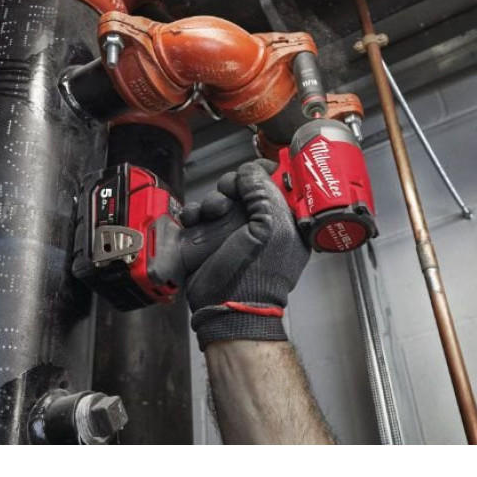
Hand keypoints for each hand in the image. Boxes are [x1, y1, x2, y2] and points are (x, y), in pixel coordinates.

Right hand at [179, 159, 309, 349]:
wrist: (225, 306)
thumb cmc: (256, 274)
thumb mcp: (271, 226)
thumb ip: (262, 192)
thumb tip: (251, 170)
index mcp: (283, 223)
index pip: (274, 186)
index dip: (260, 175)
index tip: (251, 172)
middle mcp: (257, 225)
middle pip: (241, 189)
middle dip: (231, 186)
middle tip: (228, 193)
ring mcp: (230, 233)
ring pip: (217, 199)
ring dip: (211, 200)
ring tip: (211, 212)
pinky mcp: (206, 240)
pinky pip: (197, 215)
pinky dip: (193, 213)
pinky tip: (194, 220)